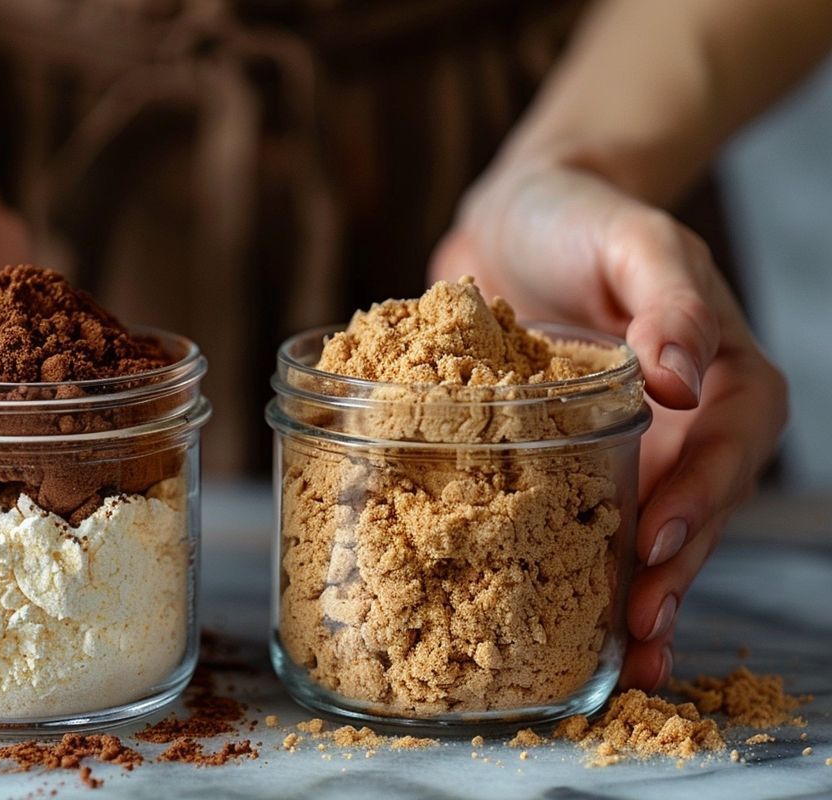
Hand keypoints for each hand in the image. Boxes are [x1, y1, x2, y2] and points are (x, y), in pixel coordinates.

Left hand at [430, 164, 786, 690]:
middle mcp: (685, 425)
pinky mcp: (573, 461)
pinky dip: (580, 575)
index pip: (724, 451)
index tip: (657, 544)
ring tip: (615, 658)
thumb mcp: (636, 241)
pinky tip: (566, 627)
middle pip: (695, 512)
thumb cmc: (582, 218)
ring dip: (637, 597)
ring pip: (649, 536)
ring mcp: (631, 451)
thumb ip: (670, 304)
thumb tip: (688, 380)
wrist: (515, 220)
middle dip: (672, 574)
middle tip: (639, 628)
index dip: (697, 502)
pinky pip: (585, 524)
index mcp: (721, 374)